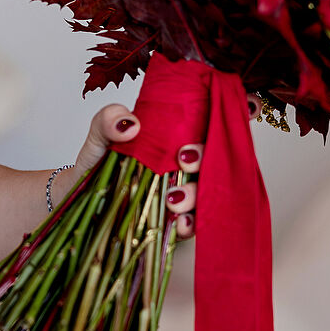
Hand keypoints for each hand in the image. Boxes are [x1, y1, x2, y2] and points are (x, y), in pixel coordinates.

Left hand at [73, 94, 264, 239]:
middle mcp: (186, 162)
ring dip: (197, 194)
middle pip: (218, 155)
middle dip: (209, 155)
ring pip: (209, 192)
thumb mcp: (100, 134)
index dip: (240, 111)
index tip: (252, 105)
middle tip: (184, 158)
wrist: (78, 202)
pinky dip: (189, 224)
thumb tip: (131, 125)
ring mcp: (184, 191)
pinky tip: (177, 222)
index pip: (214, 119)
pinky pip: (193, 225)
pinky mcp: (174, 222)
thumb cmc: (98, 163)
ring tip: (173, 197)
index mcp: (176, 133)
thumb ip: (109, 120)